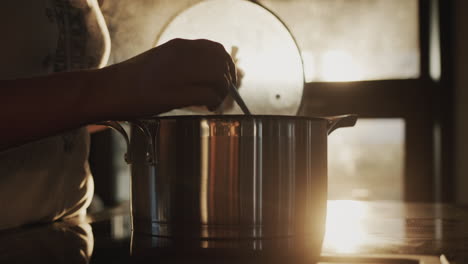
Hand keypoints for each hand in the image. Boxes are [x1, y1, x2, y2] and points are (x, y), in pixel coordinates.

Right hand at [107, 38, 236, 117]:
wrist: (107, 90)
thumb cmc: (131, 80)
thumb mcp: (160, 61)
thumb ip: (182, 64)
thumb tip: (203, 76)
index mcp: (178, 46)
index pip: (215, 49)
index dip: (226, 64)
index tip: (226, 77)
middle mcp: (182, 55)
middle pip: (221, 62)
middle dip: (228, 78)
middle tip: (224, 92)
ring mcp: (179, 73)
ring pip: (218, 77)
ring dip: (222, 92)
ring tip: (214, 102)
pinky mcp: (175, 93)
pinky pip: (209, 95)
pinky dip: (214, 102)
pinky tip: (208, 107)